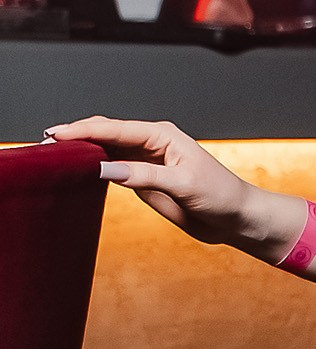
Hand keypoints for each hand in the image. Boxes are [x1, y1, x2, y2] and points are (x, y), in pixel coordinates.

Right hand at [44, 116, 299, 254]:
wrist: (237, 219)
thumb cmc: (221, 196)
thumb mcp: (183, 185)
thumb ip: (144, 176)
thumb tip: (106, 169)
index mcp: (162, 135)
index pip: (115, 128)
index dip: (84, 130)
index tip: (57, 134)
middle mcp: (151, 144)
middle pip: (106, 134)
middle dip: (77, 135)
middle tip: (45, 141)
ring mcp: (146, 161)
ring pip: (107, 151)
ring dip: (83, 151)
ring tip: (52, 153)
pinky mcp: (145, 180)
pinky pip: (114, 171)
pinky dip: (94, 169)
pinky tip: (76, 170)